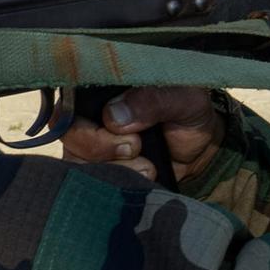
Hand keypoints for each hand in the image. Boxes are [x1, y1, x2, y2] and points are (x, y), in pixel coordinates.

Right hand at [61, 87, 223, 185]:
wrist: (200, 154)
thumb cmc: (190, 115)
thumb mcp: (184, 99)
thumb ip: (154, 100)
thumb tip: (113, 115)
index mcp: (106, 85)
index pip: (72, 92)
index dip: (85, 111)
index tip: (115, 123)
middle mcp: (89, 112)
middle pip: (69, 129)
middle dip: (99, 144)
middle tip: (135, 146)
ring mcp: (88, 143)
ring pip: (76, 158)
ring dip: (112, 167)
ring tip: (146, 167)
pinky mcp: (94, 170)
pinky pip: (86, 180)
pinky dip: (112, 184)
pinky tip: (140, 179)